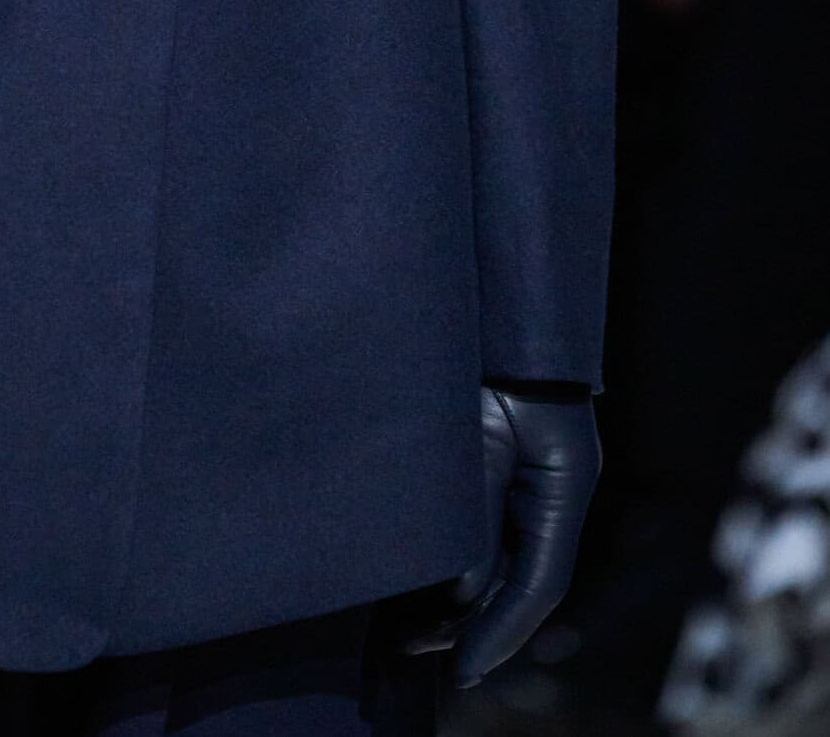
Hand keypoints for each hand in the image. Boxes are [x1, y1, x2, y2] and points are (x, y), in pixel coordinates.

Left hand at [392, 385, 600, 687]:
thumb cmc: (491, 360)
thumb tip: (462, 592)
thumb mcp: (479, 438)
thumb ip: (475, 513)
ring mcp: (528, 487)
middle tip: (416, 652)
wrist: (492, 304)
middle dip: (473, 625)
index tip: (462, 667)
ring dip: (459, 602)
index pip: (539, 583)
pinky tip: (418, 588)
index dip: (501, 631)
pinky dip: (457, 567)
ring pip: (499, 565)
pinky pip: (483, 536)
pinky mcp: (498, 474)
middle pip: (518, 583)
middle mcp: (551, 497)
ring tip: (408, 634)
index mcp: (563, 489)